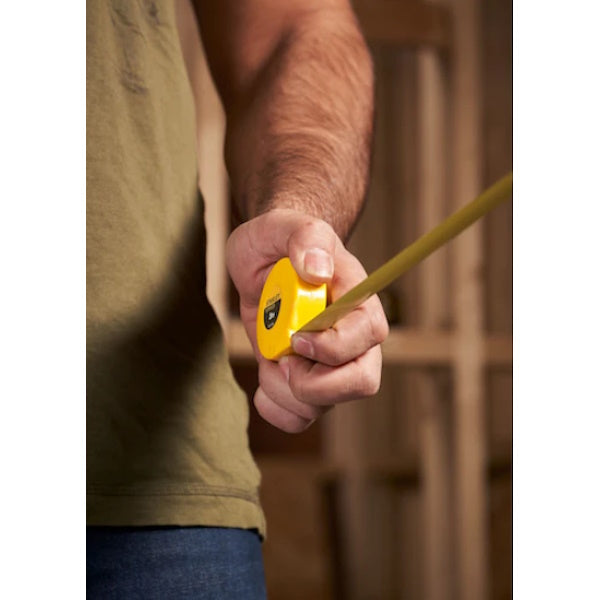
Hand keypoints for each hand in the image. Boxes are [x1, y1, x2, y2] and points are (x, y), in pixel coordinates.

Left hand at [226, 208, 388, 432]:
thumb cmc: (276, 241)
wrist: (262, 261)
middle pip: (361, 383)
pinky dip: (276, 409)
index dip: (332, 347)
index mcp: (356, 301)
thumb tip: (318, 270)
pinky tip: (265, 377)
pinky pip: (299, 418)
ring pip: (323, 407)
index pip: (367, 338)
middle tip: (282, 360)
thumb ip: (305, 237)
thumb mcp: (281, 226)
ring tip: (269, 358)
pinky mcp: (306, 381)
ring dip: (285, 393)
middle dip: (314, 384)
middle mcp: (351, 338)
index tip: (296, 336)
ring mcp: (329, 364)